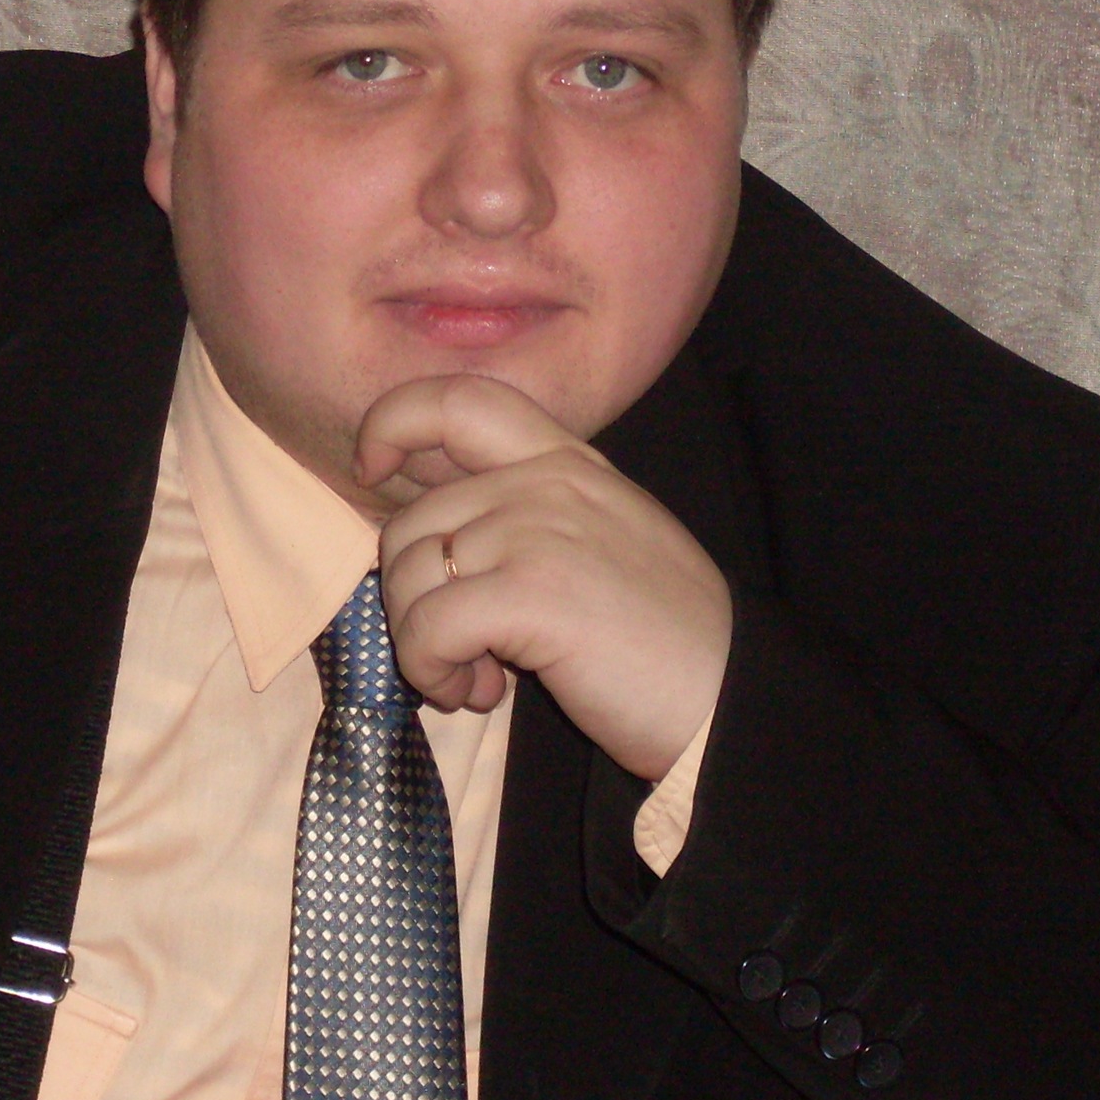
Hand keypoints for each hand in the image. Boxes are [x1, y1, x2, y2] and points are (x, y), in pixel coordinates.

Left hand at [358, 375, 732, 781]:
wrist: (726, 700)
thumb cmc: (663, 639)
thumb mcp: (603, 538)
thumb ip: (530, 514)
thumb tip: (435, 543)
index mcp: (568, 462)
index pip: (459, 399)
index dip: (394, 423)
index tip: (373, 469)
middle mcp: (550, 482)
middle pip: (411, 521)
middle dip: (413, 597)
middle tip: (465, 649)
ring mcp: (539, 531)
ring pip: (408, 577)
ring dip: (424, 645)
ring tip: (481, 677)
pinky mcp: (531, 593)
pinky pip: (425, 629)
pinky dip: (433, 672)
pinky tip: (483, 694)